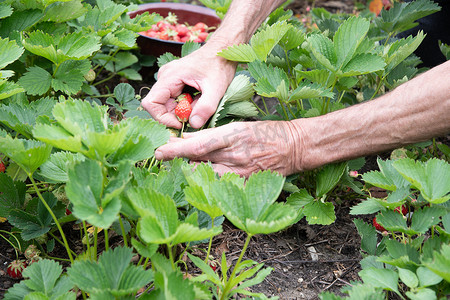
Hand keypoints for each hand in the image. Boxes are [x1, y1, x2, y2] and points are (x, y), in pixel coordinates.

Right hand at [141, 42, 236, 128]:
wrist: (223, 50)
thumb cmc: (220, 65)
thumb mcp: (216, 88)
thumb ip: (205, 107)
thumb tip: (193, 125)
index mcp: (169, 76)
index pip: (151, 103)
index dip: (162, 118)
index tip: (181, 123)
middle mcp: (165, 77)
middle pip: (160, 106)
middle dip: (176, 115)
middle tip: (196, 115)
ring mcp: (169, 78)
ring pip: (168, 104)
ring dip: (183, 110)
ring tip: (200, 103)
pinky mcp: (175, 81)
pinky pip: (175, 99)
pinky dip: (186, 104)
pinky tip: (199, 98)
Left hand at [154, 121, 303, 176]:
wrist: (293, 147)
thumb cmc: (266, 132)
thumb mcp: (238, 126)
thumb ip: (211, 134)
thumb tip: (186, 138)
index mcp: (231, 137)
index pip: (198, 145)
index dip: (176, 149)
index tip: (159, 151)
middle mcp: (234, 157)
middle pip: (198, 164)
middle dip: (179, 163)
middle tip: (167, 159)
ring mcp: (240, 174)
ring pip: (206, 179)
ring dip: (192, 174)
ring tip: (185, 169)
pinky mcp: (244, 186)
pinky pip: (221, 188)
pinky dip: (208, 184)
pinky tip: (203, 181)